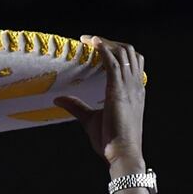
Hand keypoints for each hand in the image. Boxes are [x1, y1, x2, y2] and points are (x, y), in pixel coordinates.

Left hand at [53, 35, 146, 171]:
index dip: (117, 51)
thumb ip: (77, 107)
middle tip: (91, 41)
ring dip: (105, 42)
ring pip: (123, 52)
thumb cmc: (110, 142)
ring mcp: (128, 87)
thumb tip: (58, 100)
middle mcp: (134, 86)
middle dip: (111, 42)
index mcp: (134, 92)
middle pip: (129, 52)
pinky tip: (92, 43)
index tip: (98, 47)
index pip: (132, 62)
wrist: (123, 154)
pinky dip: (103, 49)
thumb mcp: (90, 120)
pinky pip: (113, 62)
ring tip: (90, 39)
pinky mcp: (118, 91)